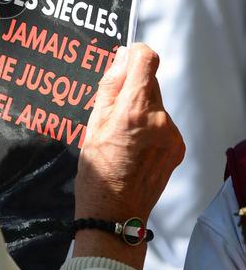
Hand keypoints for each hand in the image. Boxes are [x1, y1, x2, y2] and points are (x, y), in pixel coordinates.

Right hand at [73, 43, 184, 268]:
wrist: (115, 214)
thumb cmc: (97, 172)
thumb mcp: (92, 123)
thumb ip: (110, 86)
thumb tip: (122, 58)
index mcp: (135, 111)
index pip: (147, 60)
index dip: (135, 54)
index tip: (125, 60)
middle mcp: (160, 120)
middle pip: (150, 83)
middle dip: (133, 88)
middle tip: (113, 110)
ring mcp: (172, 136)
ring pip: (156, 104)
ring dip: (141, 109)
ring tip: (122, 134)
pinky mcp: (178, 148)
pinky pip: (163, 123)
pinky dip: (150, 126)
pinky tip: (133, 146)